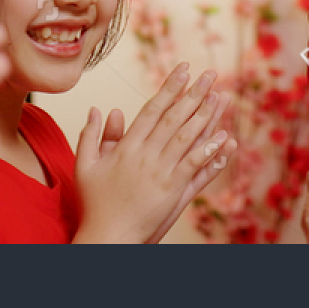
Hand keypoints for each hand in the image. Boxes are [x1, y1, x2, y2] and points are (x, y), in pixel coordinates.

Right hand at [73, 63, 236, 243]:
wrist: (107, 237)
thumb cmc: (95, 204)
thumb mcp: (84, 166)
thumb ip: (91, 136)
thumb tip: (98, 110)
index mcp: (126, 147)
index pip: (152, 109)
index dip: (169, 88)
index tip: (183, 70)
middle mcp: (145, 155)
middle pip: (174, 118)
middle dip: (194, 93)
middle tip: (210, 74)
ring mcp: (160, 172)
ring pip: (187, 138)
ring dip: (206, 115)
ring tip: (221, 96)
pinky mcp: (173, 191)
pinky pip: (194, 166)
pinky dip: (209, 151)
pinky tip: (224, 137)